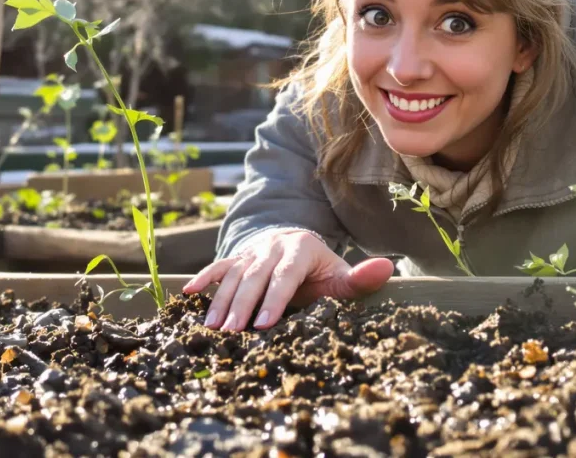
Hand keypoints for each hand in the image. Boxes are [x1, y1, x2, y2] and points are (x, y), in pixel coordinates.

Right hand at [182, 229, 393, 330]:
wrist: (295, 243)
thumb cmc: (320, 269)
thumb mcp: (341, 275)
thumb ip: (361, 278)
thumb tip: (387, 268)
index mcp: (300, 249)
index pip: (285, 276)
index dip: (274, 298)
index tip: (263, 324)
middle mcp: (273, 247)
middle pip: (255, 277)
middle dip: (242, 305)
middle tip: (232, 332)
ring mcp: (252, 251)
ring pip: (233, 275)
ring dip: (221, 301)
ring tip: (212, 329)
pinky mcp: (237, 257)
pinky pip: (218, 267)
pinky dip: (204, 280)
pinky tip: (188, 296)